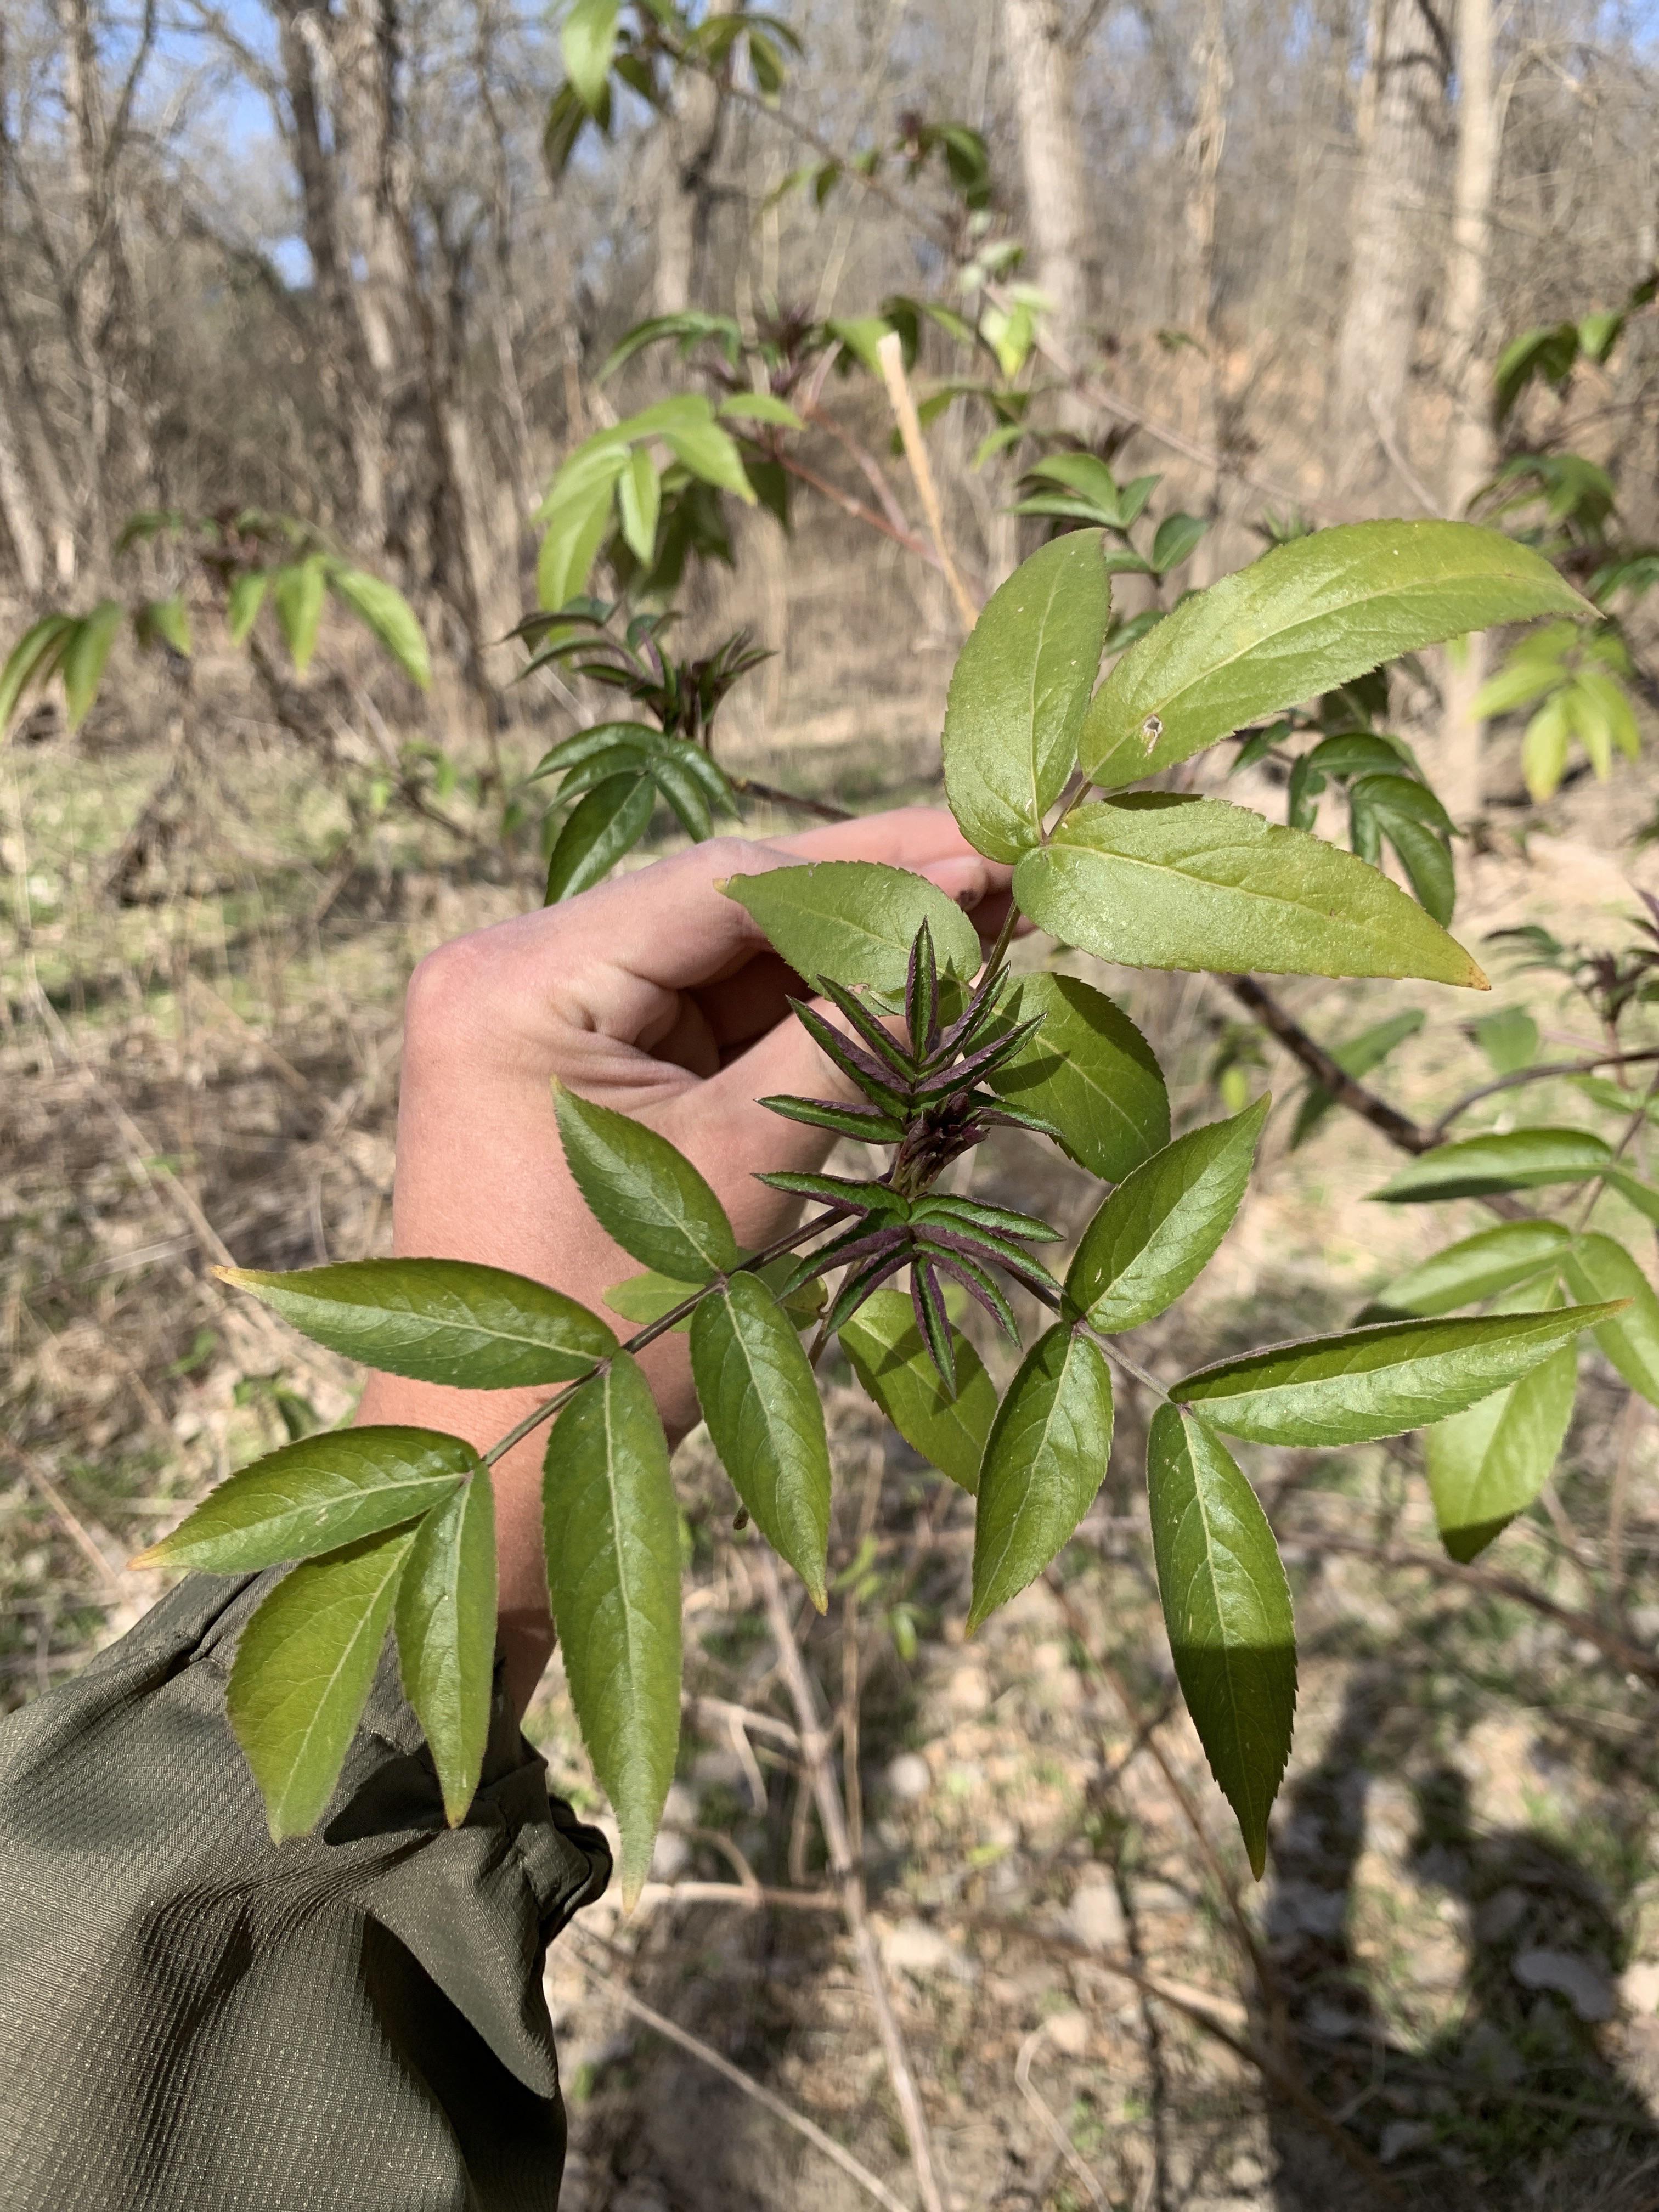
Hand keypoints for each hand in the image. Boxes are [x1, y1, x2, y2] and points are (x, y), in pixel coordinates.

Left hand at [356, 808, 1012, 1705]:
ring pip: (724, 963)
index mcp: (516, 979)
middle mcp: (511, 973)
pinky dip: (796, 1025)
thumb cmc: (605, 1335)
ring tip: (976, 945)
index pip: (723, 882)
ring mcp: (538, 1019)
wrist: (497, 1469)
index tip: (988, 850)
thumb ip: (848, 1040)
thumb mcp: (741, 1169)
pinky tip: (896, 1011)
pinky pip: (703, 1022)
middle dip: (866, 906)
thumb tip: (965, 924)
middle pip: (722, 908)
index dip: (870, 863)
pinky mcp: (575, 1069)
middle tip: (1002, 884)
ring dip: (841, 965)